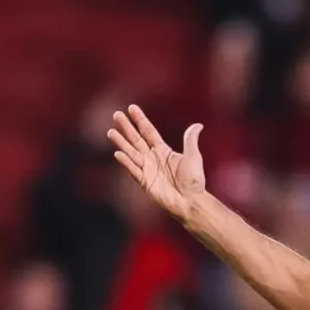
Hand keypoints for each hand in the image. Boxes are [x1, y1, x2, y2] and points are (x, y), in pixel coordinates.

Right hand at [107, 105, 204, 221]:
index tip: (131, 108)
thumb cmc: (194, 180)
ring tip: (111, 132)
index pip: (148, 132)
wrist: (191, 200)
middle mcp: (153, 158)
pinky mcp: (145, 182)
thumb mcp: (193, 156)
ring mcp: (147, 170)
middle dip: (127, 127)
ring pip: (131, 153)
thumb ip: (190, 139)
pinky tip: (118, 153)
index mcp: (163, 151)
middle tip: (116, 114)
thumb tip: (198, 125)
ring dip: (121, 142)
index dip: (140, 120)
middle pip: (136, 139)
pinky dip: (126, 162)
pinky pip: (133, 170)